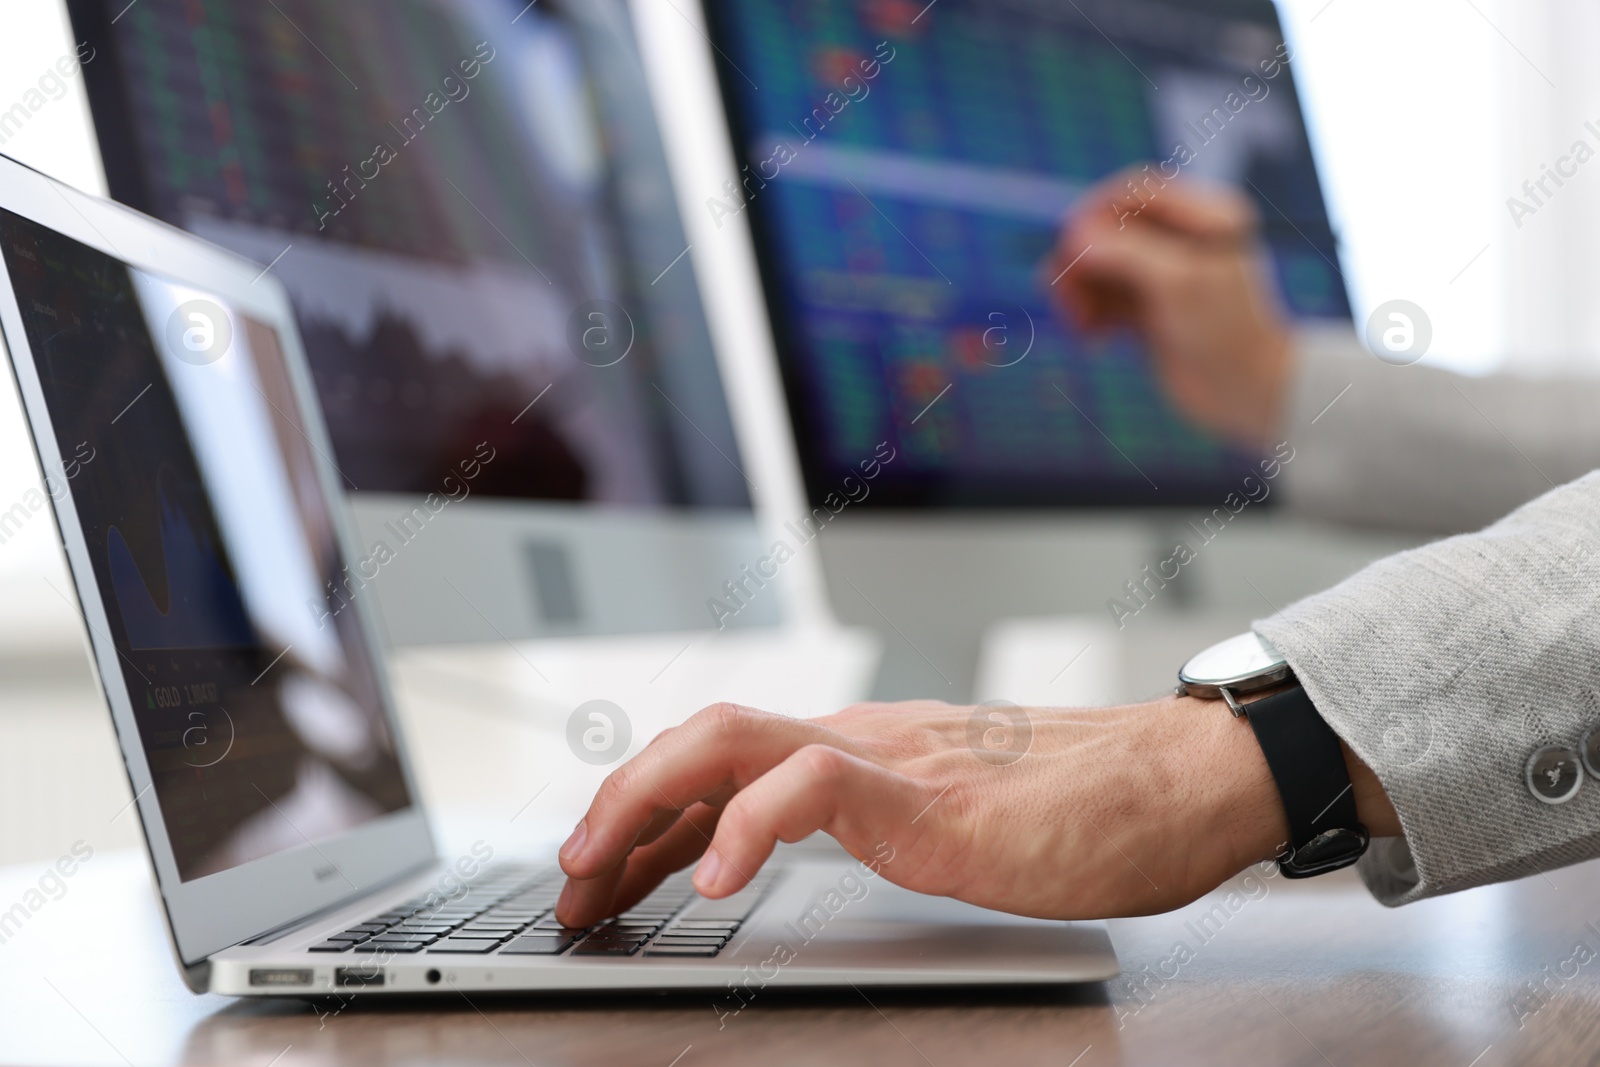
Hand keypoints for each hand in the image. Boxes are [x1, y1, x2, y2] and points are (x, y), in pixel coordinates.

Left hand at [554, 696, 1397, 925]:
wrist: (1178, 783)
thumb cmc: (1081, 808)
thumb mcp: (946, 821)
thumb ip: (875, 824)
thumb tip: (812, 852)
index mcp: (858, 751)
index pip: (720, 764)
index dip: (644, 817)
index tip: (599, 871)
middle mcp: (859, 741)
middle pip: (703, 738)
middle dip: (619, 805)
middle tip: (571, 879)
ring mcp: (892, 759)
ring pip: (732, 741)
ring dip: (647, 804)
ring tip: (601, 870)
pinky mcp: (931, 795)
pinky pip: (813, 788)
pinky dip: (747, 824)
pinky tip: (718, 879)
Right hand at [1049, 167, 1292, 448]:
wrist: (1247, 393)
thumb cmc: (1226, 333)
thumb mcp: (1179, 284)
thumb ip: (1126, 252)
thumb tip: (1075, 233)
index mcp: (1205, 218)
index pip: (1137, 191)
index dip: (1097, 212)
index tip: (1069, 244)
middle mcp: (1184, 241)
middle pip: (1111, 231)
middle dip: (1083, 261)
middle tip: (1063, 295)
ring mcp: (1164, 277)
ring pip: (1102, 268)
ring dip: (1081, 292)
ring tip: (1077, 324)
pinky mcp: (1149, 312)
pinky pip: (1104, 300)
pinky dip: (1090, 315)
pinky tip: (1089, 339)